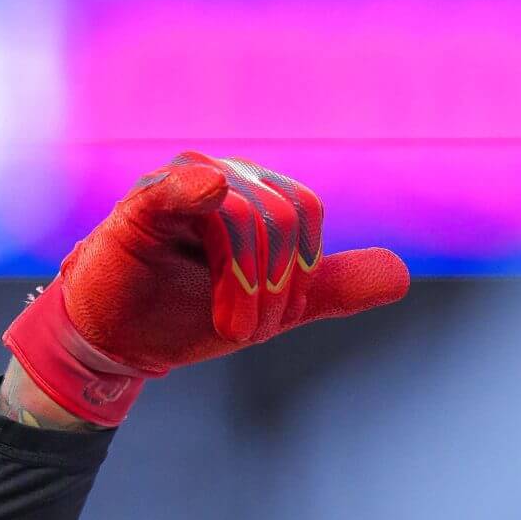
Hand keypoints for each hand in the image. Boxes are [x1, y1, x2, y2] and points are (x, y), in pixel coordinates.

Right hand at [2, 151, 410, 426]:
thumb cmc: (188, 313)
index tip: (269, 320)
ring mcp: (179, 189)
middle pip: (284, 215)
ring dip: (243, 285)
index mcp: (254, 195)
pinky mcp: (138, 208)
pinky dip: (193, 186)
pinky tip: (206, 187)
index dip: (298, 273)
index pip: (306, 215)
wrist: (119, 340)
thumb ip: (332, 289)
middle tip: (244, 328)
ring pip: (245, 216)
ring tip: (225, 324)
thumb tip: (401, 276)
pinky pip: (174, 186)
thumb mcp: (274, 307)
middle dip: (273, 286)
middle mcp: (221, 179)